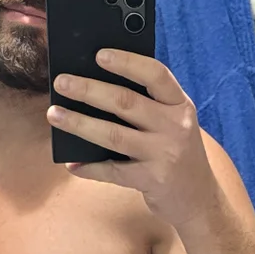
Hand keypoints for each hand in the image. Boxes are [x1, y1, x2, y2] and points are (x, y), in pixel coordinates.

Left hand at [47, 51, 215, 228]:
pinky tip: (71, 163)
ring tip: (54, 114)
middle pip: (126, 102)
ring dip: (79, 123)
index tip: (98, 54)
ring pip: (113, 134)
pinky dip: (89, 167)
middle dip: (89, 90)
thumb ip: (148, 104)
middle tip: (61, 83)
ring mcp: (164, 154)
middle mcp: (176, 127)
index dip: (127, 62)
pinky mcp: (152, 180)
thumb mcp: (173, 122)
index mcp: (180, 105)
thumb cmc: (177, 152)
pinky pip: (113, 171)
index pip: (156, 75)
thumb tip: (95, 85)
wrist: (199, 199)